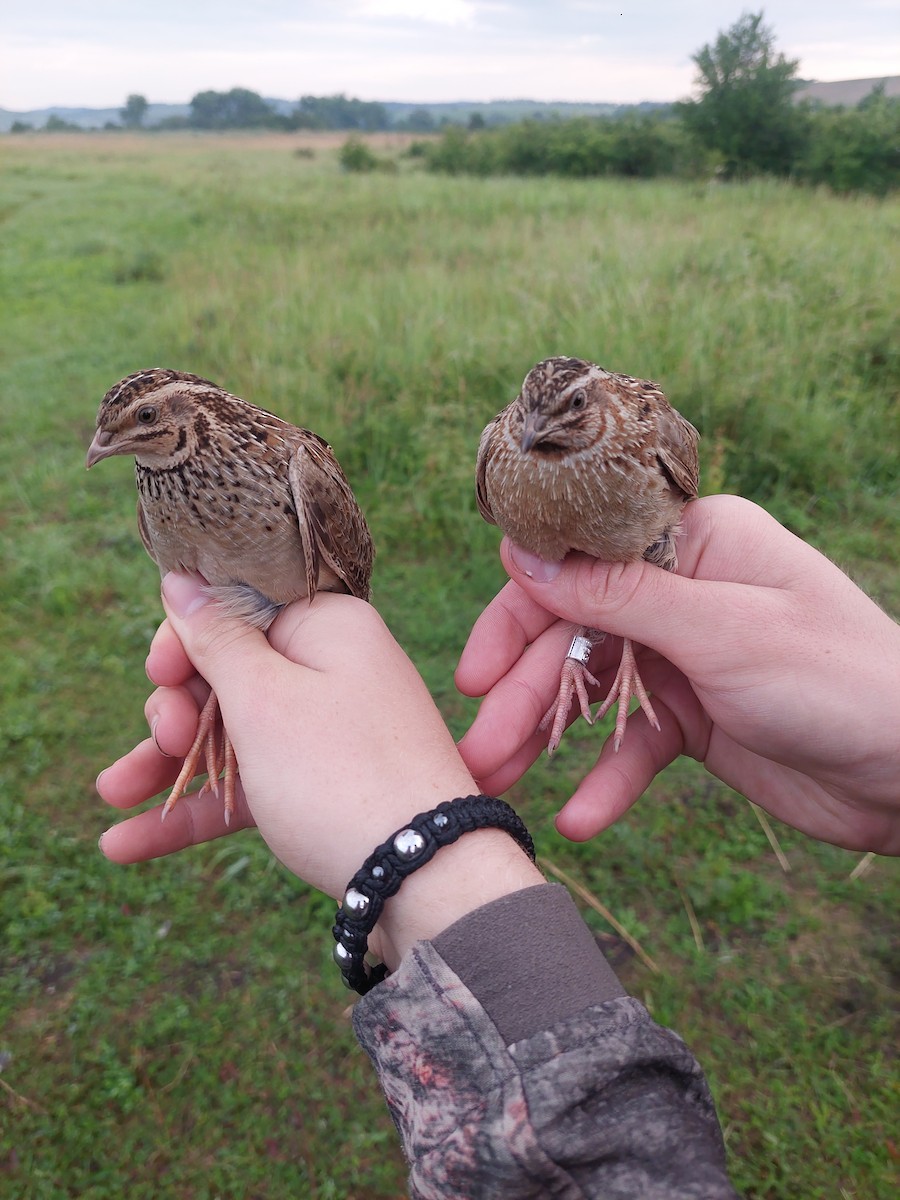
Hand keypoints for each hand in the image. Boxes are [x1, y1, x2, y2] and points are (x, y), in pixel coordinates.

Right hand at [98, 576, 542, 965]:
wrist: (425, 877)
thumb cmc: (338, 773)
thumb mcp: (263, 698)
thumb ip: (214, 639)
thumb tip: (182, 578)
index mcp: (328, 625)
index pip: (239, 607)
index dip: (187, 639)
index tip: (160, 675)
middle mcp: (334, 669)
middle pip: (229, 673)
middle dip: (178, 708)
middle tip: (168, 739)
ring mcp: (329, 732)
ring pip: (232, 734)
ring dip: (170, 764)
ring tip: (111, 794)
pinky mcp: (323, 788)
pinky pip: (251, 784)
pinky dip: (199, 807)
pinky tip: (128, 841)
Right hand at [456, 495, 899, 853]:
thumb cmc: (837, 680)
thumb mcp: (720, 634)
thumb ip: (617, 595)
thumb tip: (520, 550)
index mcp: (693, 542)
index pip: (581, 561)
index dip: (520, 613)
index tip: (476, 672)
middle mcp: (682, 589)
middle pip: (575, 633)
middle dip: (524, 694)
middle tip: (478, 752)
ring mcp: (686, 655)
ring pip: (593, 690)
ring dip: (546, 738)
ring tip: (496, 786)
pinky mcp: (696, 716)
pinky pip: (634, 744)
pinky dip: (607, 779)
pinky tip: (579, 820)